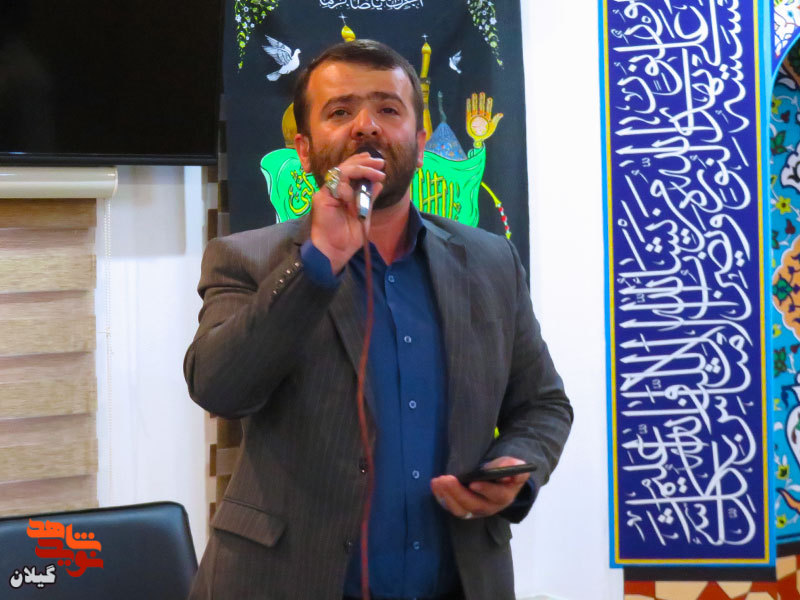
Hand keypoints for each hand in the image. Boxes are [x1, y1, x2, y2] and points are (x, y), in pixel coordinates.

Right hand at [310, 151, 384, 272]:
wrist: (335, 252)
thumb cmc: (348, 238)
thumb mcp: (364, 215)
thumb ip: (369, 199)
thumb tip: (379, 182)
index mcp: (343, 192)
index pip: (351, 171)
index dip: (364, 164)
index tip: (379, 164)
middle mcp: (333, 189)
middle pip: (346, 167)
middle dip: (364, 162)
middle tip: (380, 163)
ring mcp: (326, 192)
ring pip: (342, 171)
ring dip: (361, 170)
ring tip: (376, 173)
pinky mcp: (321, 198)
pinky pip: (336, 186)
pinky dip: (348, 188)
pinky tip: (355, 196)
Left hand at [430, 456, 529, 519]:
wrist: (498, 480)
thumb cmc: (504, 471)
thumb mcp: (512, 466)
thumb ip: (513, 466)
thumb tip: (512, 467)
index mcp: (504, 496)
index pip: (497, 495)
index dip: (485, 490)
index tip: (473, 483)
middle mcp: (490, 507)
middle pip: (474, 504)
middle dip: (458, 493)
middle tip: (446, 479)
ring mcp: (475, 510)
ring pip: (461, 510)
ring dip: (447, 496)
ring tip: (438, 482)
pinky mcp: (464, 509)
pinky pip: (452, 508)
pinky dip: (442, 498)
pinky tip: (435, 486)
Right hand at [466, 92, 502, 148]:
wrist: (479, 139)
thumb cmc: (486, 133)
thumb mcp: (492, 126)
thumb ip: (495, 119)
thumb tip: (501, 114)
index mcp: (487, 117)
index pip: (488, 109)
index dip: (488, 104)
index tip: (489, 99)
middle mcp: (481, 116)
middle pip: (481, 106)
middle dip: (481, 100)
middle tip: (482, 93)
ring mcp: (475, 117)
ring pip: (475, 107)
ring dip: (474, 101)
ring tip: (474, 94)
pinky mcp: (469, 119)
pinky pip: (468, 111)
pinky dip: (468, 106)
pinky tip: (468, 100)